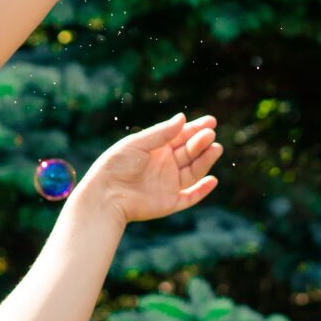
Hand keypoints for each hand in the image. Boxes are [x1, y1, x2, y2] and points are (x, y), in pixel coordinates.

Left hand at [81, 112, 224, 223]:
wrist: (104, 195)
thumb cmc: (116, 165)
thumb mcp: (137, 144)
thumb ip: (161, 133)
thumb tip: (183, 118)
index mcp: (157, 149)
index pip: (181, 136)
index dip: (196, 129)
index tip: (211, 121)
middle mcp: (165, 165)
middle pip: (189, 152)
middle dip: (201, 143)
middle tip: (210, 135)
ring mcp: (169, 183)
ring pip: (193, 171)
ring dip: (205, 161)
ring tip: (216, 149)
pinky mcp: (170, 202)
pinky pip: (190, 196)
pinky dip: (202, 190)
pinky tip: (213, 180)